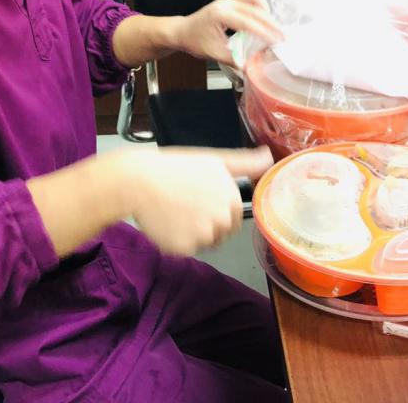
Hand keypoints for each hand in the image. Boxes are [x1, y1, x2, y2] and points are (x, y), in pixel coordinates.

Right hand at [115, 146, 272, 255]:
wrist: (137, 181)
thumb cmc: (174, 167)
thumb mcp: (213, 159)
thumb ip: (244, 163)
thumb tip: (269, 157)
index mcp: (232, 198)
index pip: (234, 217)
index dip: (217, 209)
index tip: (199, 198)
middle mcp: (222, 219)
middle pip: (222, 232)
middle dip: (208, 224)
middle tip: (186, 205)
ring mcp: (203, 236)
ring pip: (204, 242)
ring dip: (193, 234)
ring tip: (175, 212)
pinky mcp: (184, 248)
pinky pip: (186, 250)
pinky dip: (177, 241)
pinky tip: (167, 222)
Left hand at [172, 0, 283, 65]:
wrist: (182, 31)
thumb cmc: (195, 41)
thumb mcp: (214, 54)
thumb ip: (234, 60)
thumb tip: (251, 68)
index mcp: (220, 15)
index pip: (248, 22)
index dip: (264, 32)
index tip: (277, 41)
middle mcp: (225, 3)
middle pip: (255, 8)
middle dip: (270, 23)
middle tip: (282, 37)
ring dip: (265, 11)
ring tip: (273, 27)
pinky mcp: (230, 0)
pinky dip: (259, 6)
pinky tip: (263, 20)